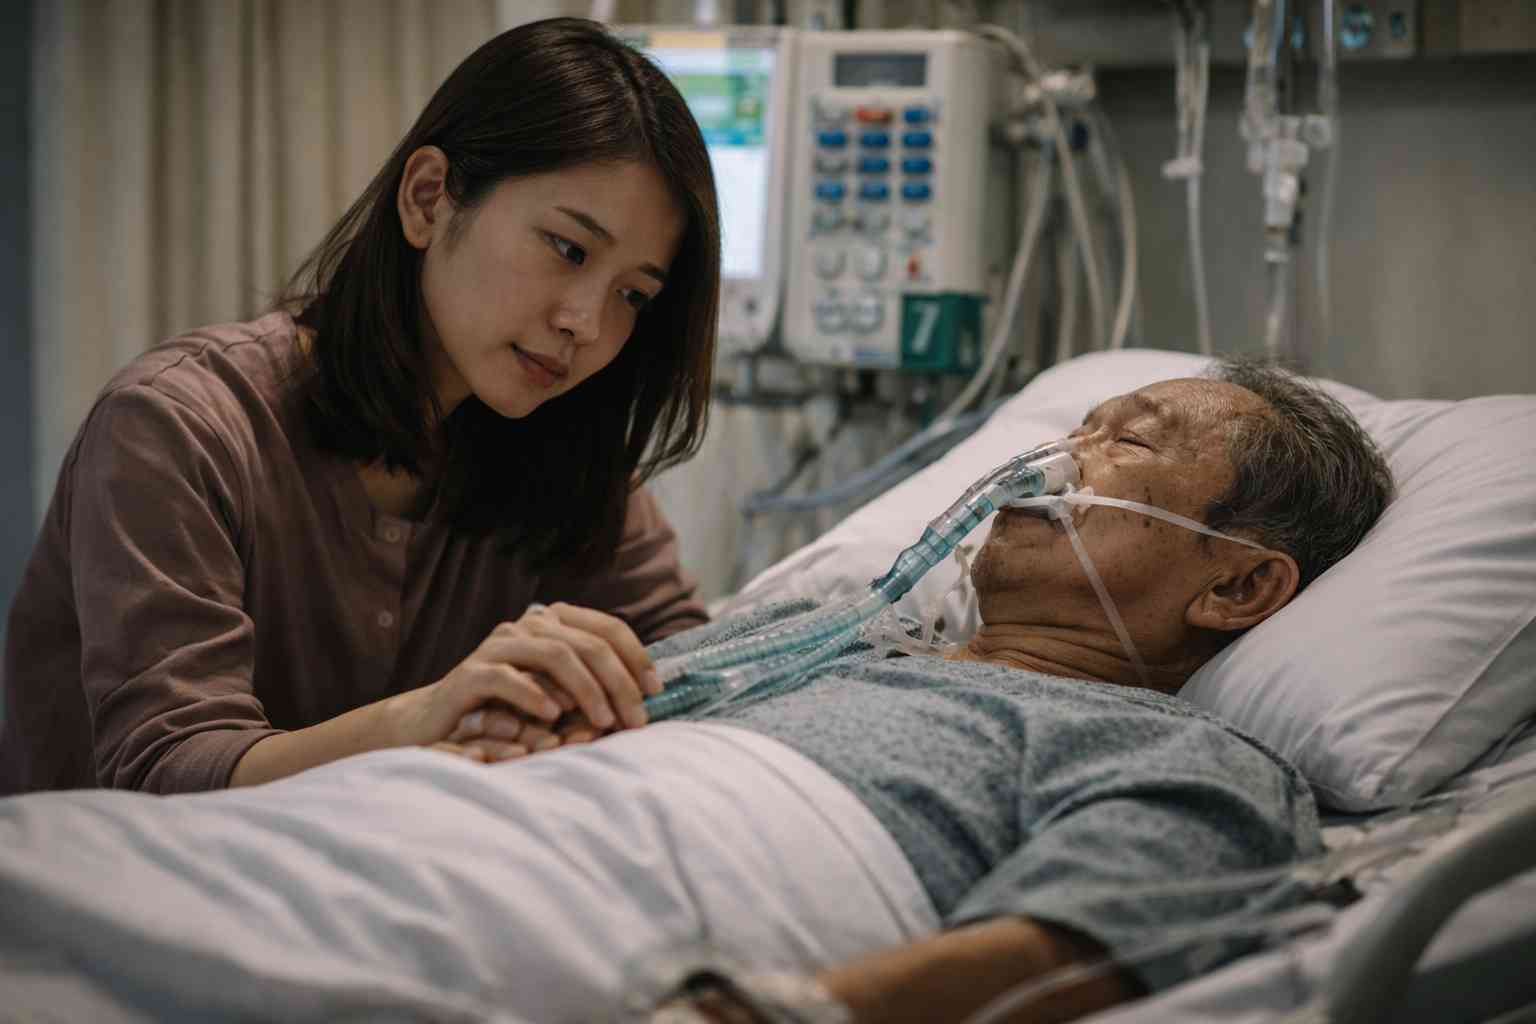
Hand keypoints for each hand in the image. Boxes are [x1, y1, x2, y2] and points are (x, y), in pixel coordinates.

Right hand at [383, 602, 660, 750]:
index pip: (608, 628)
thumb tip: (647, 698)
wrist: (440, 720)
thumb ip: (593, 687)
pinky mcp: (471, 672)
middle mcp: (529, 625)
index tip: (656, 692)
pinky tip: (553, 717)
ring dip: (586, 690)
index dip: (637, 657)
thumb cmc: (508, 711)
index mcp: (555, 624)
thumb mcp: (558, 694)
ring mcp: (499, 645)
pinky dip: (534, 696)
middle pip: (587, 643)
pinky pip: (507, 677)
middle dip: (618, 683)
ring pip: (554, 654)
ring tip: (603, 722)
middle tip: (636, 720)